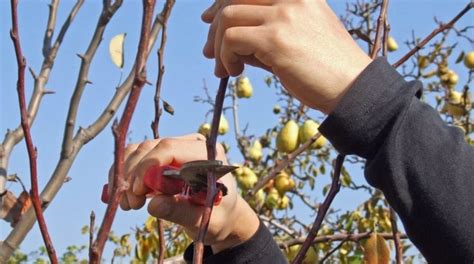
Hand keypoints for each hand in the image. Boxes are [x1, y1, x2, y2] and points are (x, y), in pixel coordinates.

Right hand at [107, 133, 259, 252]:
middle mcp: (190, 144)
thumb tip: (153, 205)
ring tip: (129, 204)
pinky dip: (124, 175)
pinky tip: (123, 196)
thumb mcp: (205, 220)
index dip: (148, 167)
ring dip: (125, 175)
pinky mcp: (163, 156)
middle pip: (151, 147)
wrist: (222, 215)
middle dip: (134, 175)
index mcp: (207, 154)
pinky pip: (136, 157)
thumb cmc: (219, 217)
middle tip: (131, 204)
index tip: (138, 192)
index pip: (170, 148)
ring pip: (139, 151)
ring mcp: (176, 147)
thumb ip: (181, 212)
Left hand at [202, 0, 371, 113]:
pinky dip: (225, 56)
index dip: (223, 1)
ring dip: (218, 46)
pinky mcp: (276, 39)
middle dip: (214, 24)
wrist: (352, 90)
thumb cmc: (325, 70)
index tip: (210, 19)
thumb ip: (265, 33)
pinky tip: (234, 72)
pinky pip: (231, 39)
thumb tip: (227, 39)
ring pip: (227, 17)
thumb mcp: (296, 40)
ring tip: (224, 69)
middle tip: (209, 51)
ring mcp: (284, 15)